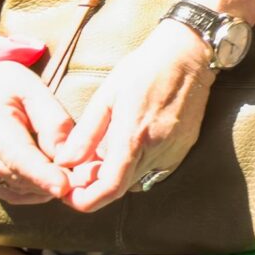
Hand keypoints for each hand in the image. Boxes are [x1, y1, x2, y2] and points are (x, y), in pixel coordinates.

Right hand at [0, 59, 75, 205]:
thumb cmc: (6, 84)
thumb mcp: (32, 88)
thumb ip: (51, 120)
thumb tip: (66, 155)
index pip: (17, 157)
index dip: (42, 175)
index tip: (65, 187)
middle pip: (18, 177)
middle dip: (52, 182)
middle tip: (86, 181)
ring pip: (17, 189)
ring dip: (45, 188)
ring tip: (74, 178)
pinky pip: (11, 192)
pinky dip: (34, 191)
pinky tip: (52, 180)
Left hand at [54, 24, 215, 209]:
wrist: (189, 54)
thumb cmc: (144, 69)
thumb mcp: (106, 96)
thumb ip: (86, 133)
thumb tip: (65, 162)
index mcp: (134, 137)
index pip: (109, 189)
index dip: (86, 200)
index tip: (70, 194)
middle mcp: (157, 150)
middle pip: (121, 188)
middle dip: (95, 186)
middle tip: (80, 167)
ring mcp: (174, 151)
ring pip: (137, 180)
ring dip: (117, 177)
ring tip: (104, 154)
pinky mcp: (184, 147)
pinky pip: (154, 170)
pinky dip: (136, 167)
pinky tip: (130, 146)